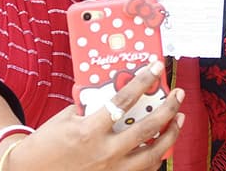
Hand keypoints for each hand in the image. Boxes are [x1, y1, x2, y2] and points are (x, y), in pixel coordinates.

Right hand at [8, 60, 182, 170]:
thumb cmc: (46, 144)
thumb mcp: (66, 118)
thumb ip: (92, 106)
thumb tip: (116, 90)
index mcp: (89, 132)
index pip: (123, 100)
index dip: (143, 81)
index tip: (156, 67)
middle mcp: (104, 153)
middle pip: (147, 128)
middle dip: (168, 108)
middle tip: (178, 94)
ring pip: (153, 154)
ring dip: (171, 134)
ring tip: (179, 119)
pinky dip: (156, 158)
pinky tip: (161, 146)